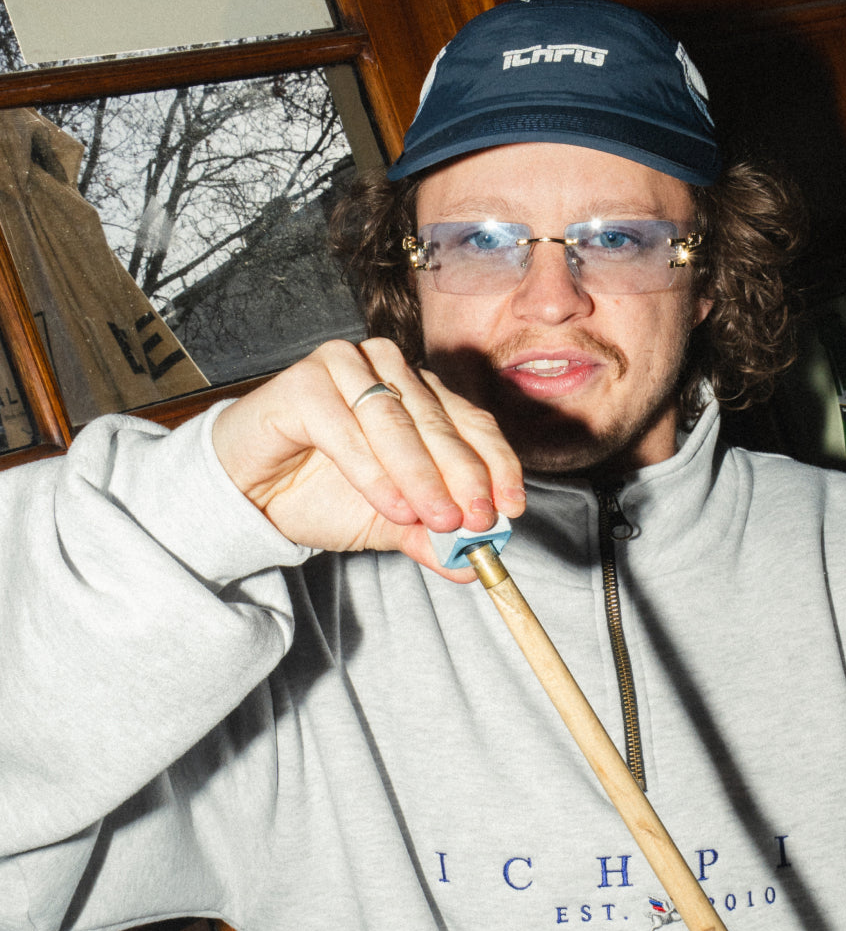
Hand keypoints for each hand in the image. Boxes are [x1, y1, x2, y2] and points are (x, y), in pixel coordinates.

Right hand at [212, 337, 524, 575]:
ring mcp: (345, 367)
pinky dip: (374, 472)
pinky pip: (347, 429)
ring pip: (397, 422)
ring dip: (422, 476)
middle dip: (463, 477)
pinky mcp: (304, 383)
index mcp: (419, 391)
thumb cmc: (320, 494)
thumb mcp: (391, 522)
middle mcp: (387, 368)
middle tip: (478, 520)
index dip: (496, 466)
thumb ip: (433, 537)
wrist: (250, 494)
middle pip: (441, 421)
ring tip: (438, 520)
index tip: (511, 508)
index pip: (473, 423)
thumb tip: (477, 563)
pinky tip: (392, 506)